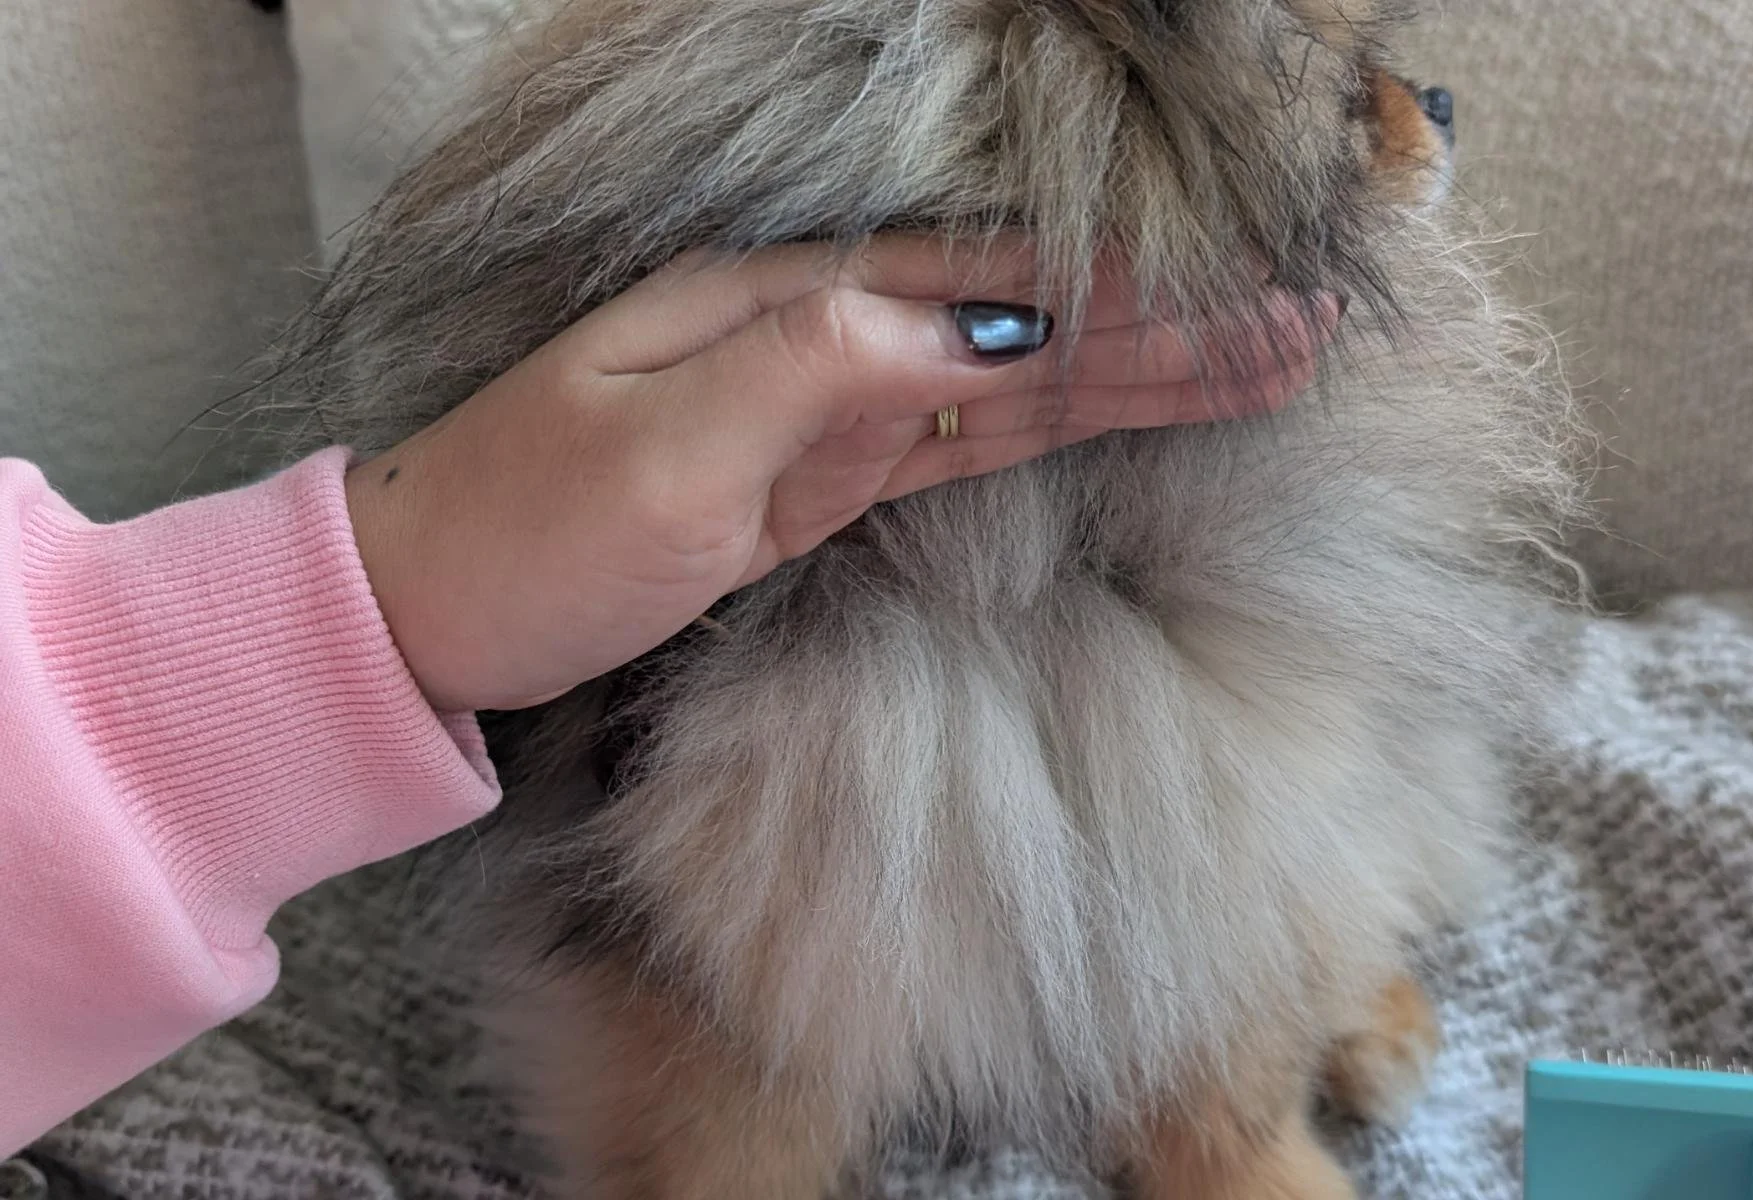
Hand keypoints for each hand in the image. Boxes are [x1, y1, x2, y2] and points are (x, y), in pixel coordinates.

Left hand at [345, 235, 1337, 711]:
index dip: (1118, 290)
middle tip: (1302, 329)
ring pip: (1014, 381)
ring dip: (1135, 373)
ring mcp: (829, 408)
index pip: (985, 279)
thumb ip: (814, 367)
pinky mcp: (824, 477)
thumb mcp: (658, 446)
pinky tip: (1126, 405)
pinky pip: (964, 443)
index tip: (1238, 296)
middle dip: (1164, 328)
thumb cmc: (522, 525)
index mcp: (780, 300)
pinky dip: (1052, 425)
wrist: (436, 610)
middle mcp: (819, 335)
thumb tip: (967, 326)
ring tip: (1260, 364)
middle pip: (1024, 320)